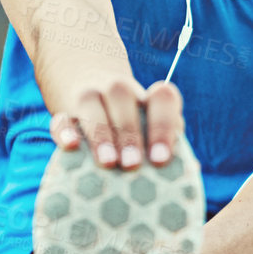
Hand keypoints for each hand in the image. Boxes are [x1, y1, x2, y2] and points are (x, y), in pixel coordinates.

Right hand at [49, 76, 183, 169]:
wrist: (88, 81)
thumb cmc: (130, 125)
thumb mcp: (149, 127)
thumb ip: (168, 145)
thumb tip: (191, 171)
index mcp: (147, 97)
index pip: (162, 98)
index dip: (164, 126)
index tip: (161, 158)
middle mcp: (119, 92)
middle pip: (124, 100)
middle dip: (130, 134)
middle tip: (134, 165)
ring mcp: (89, 97)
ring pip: (92, 106)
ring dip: (101, 135)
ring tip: (108, 163)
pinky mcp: (64, 111)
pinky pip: (61, 118)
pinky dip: (64, 130)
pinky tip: (71, 146)